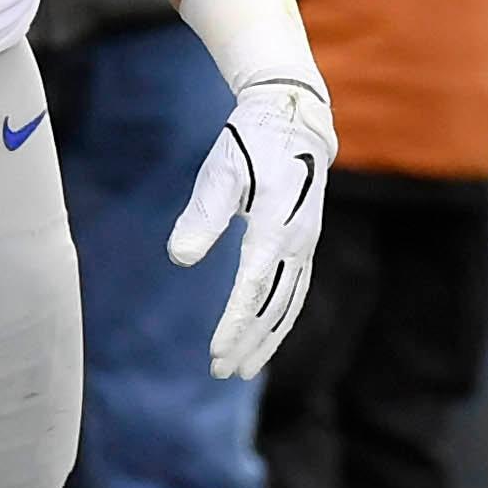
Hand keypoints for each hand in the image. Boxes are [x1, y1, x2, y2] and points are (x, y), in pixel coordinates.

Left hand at [167, 77, 334, 378]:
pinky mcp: (305, 241)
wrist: (294, 115)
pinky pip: (295, 290)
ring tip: (244, 369)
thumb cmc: (250, 141)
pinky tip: (264, 335)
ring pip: (290, 303)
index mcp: (277, 224)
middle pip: (275, 305)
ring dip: (267, 338)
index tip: (215, 352)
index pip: (254, 287)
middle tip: (222, 371)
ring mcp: (307, 242)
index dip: (234, 323)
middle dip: (249, 341)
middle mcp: (299, 239)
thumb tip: (181, 258)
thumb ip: (203, 215)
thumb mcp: (221, 172)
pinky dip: (280, 319)